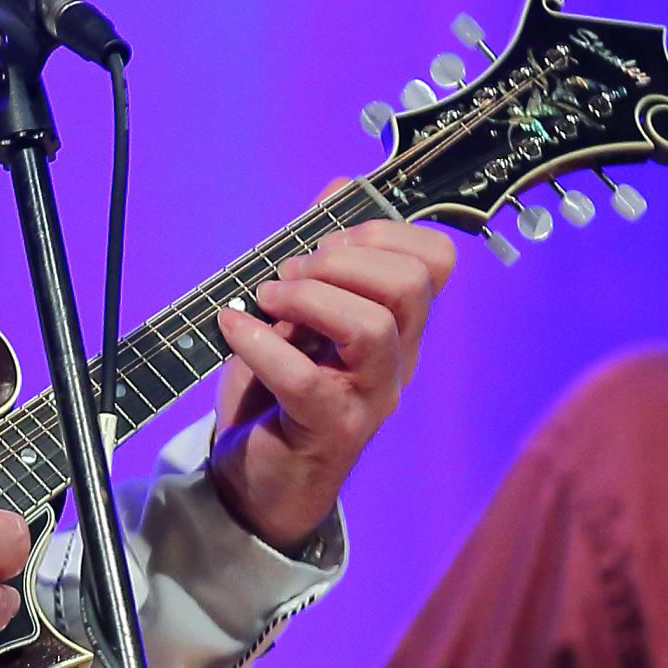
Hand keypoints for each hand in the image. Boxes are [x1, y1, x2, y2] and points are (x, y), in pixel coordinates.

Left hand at [211, 211, 454, 550]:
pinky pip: (306, 378)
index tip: (322, 242)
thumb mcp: (296, 316)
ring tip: (265, 301)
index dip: (381, 232)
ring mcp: (370, 397)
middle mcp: (397, 359)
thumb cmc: (277, 393)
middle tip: (287, 277)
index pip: (435, 260)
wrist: (255, 481)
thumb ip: (320, 256)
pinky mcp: (331, 430)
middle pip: (409, 286)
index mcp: (397, 324)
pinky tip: (232, 329)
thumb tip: (340, 186)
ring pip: (373, 328)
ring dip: (308, 298)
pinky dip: (259, 343)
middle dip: (340, 261)